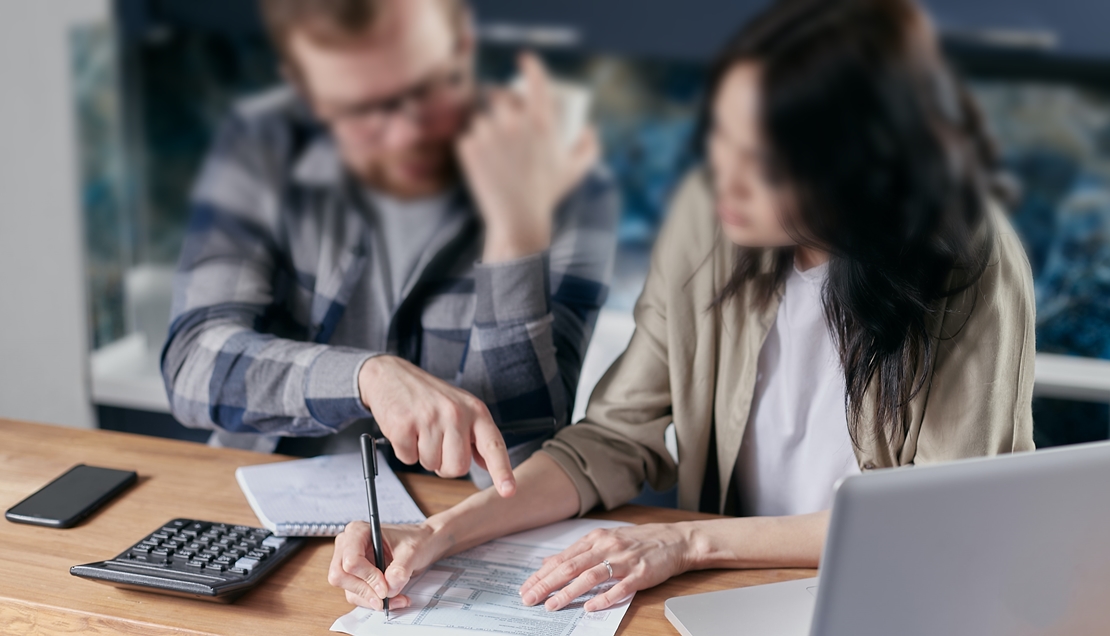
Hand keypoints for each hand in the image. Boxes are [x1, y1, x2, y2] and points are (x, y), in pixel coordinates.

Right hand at [328, 521, 445, 609]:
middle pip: (341, 576)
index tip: (385, 587)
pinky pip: (357, 596)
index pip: (351, 560)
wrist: (422, 545)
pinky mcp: (355, 577)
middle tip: (387, 597)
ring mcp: (349, 562)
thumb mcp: (412, 551)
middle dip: (365, 591)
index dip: (367, 577)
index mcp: (358, 531)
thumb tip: (389, 588)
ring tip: (398, 598)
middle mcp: (348, 546)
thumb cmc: (415, 540)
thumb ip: (400, 569)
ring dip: (372, 599)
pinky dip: (374, 601)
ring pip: (349, 590)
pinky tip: (393, 599)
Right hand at [358, 355, 515, 496]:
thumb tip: (487, 464)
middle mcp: (456, 413)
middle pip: (458, 467)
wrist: (391, 375)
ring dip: (423, 455)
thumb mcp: (461, 408)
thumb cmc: (429, 396)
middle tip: (437, 443)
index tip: (508, 491)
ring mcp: (430, 418)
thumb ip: (476, 436)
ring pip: (431, 465)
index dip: (502, 471)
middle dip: (445, 465)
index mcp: (476, 411)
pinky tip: (406, 430)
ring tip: (420, 431)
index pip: (493, 445)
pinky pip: (408, 459)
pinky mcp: (404, 425)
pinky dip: (405, 451)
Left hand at [458, 52, 599, 262]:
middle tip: (502, 115)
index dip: (530, 64)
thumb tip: (587, 127)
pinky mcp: (468, 147)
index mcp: (541, 121)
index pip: (535, 79)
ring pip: (481, 117)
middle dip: (500, 101)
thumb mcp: (577, 170)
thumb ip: (589, 145)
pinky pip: (467, 135)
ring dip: (485, 126)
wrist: (517, 219)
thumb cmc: (549, 194)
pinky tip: (481, 160)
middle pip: (499, 95)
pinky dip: (472, 145)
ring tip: (494, 148)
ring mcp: (488, 133)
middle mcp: (513, 122)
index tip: (524, 59)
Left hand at [519, 523, 695, 611]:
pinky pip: (620, 587)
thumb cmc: (639, 541)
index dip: (542, 574)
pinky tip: (590, 607)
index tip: (525, 587)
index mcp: (596, 539)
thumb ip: (577, 552)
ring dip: (568, 592)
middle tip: (529, 598)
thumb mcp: (605, 540)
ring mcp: (623, 560)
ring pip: (590, 576)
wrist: (675, 539)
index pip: (562, 559)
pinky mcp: (640, 573)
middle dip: (547, 584)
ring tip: (552, 605)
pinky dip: (604, 598)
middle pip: (570, 567)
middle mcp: (606, 546)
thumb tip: (548, 562)